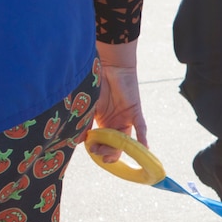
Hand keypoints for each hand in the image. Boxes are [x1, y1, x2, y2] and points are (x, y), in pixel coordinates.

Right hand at [92, 40, 146, 162]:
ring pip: (125, 141)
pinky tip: (144, 148)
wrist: (109, 67)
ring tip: (111, 154)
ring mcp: (126, 119)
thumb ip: (84, 122)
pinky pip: (141, 127)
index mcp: (103, 124)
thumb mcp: (88, 106)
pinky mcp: (135, 112)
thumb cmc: (96, 84)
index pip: (101, 143)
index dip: (97, 149)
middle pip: (114, 146)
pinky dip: (142, 138)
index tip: (91, 150)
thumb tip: (77, 141)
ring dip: (118, 149)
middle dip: (107, 152)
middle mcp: (115, 124)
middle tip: (100, 152)